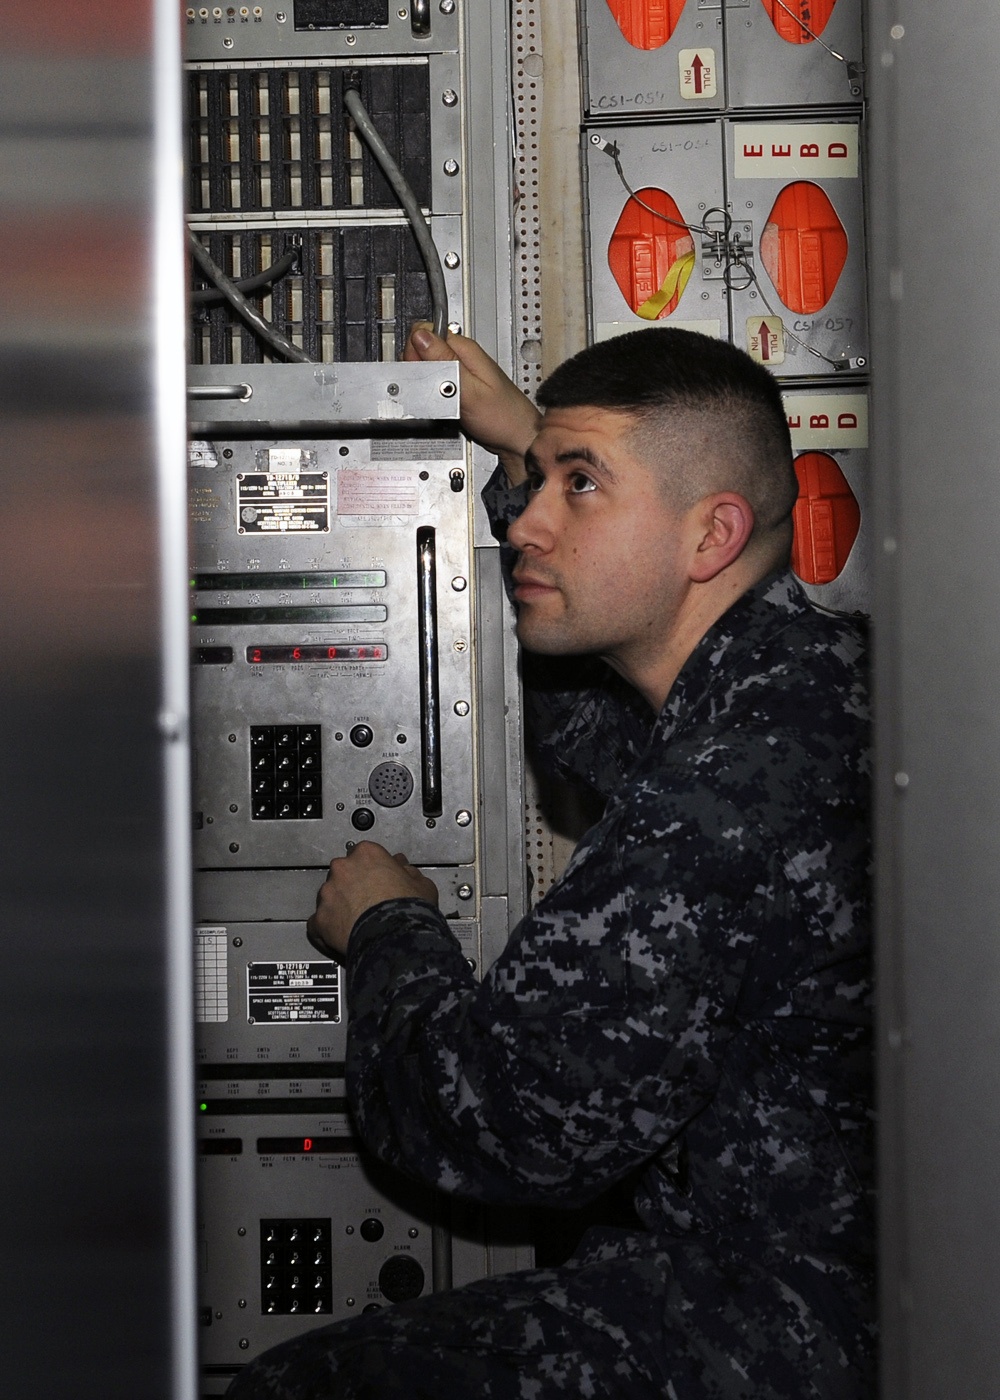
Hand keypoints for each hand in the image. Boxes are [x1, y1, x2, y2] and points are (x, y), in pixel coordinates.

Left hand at [306, 842, 438, 959]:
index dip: (372, 869)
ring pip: (328, 896)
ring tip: (356, 921)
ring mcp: (328, 894)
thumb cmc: (409, 910)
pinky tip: (339, 935)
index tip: (378, 879)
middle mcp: (343, 869)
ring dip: (339, 905)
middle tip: (368, 901)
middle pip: (342, 873)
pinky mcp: (319, 919)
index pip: (364, 854)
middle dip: (352, 885)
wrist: (395, 938)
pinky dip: (326, 928)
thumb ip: (409, 873)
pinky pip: (317, 922)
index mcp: (367, 854)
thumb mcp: (421, 885)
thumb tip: (405, 870)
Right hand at [404, 323, 540, 483]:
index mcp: (465, 349)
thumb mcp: (470, 390)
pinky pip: (435, 384)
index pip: (424, 333)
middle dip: (419, 370)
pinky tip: (442, 405)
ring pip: (427, 369)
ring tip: (440, 401)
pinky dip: (432, 395)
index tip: (423, 374)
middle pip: (423, 350)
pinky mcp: (457, 387)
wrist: (517, 439)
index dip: (415, 353)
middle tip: (433, 391)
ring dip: (425, 384)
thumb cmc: (502, 417)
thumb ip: (444, 362)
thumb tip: (421, 337)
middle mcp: (462, 357)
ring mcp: (459, 372)